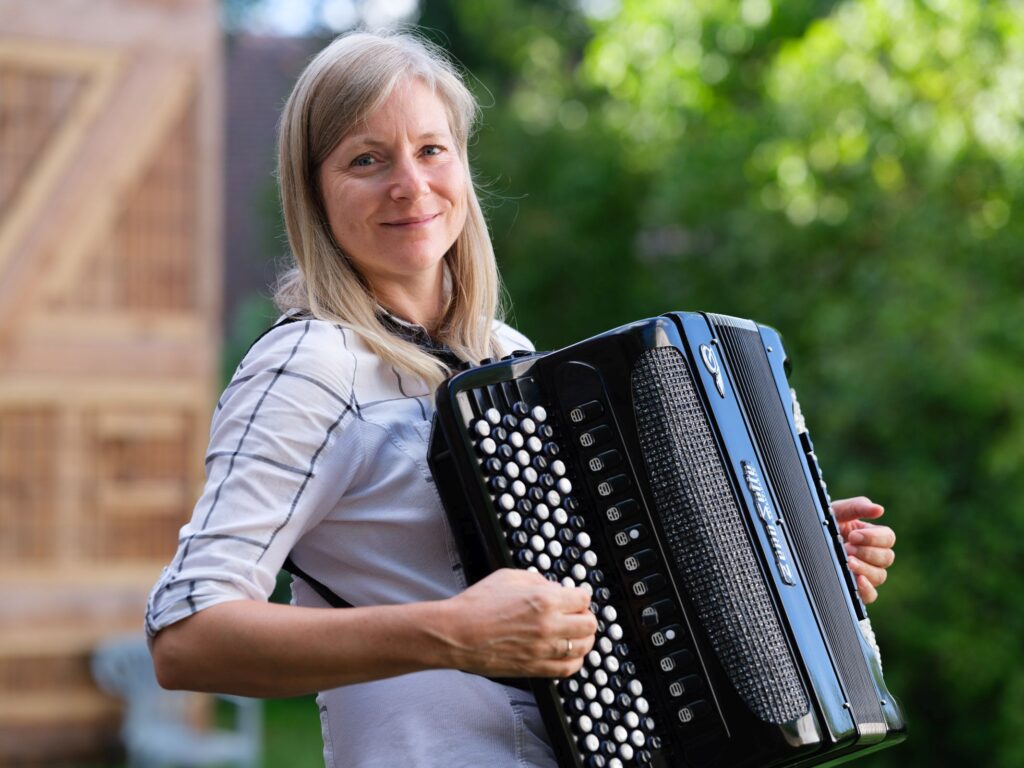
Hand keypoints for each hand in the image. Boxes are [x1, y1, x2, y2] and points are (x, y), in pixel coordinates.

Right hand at [441, 569, 597, 678]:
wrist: (456, 633)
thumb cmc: (476, 605)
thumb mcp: (509, 576)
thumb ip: (538, 580)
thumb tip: (554, 588)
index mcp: (545, 600)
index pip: (583, 598)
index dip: (581, 596)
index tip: (577, 597)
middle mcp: (549, 626)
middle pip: (590, 624)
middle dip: (585, 616)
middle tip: (577, 614)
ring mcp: (544, 650)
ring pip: (583, 647)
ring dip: (583, 639)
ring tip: (575, 634)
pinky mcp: (535, 668)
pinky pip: (568, 668)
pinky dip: (574, 660)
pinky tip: (569, 653)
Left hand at [832, 496, 894, 604]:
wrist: (801, 540)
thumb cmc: (822, 524)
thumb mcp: (836, 511)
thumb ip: (857, 507)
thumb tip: (879, 510)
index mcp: (871, 536)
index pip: (888, 538)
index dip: (874, 537)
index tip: (853, 535)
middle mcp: (871, 556)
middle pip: (887, 558)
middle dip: (867, 552)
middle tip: (847, 547)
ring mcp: (865, 573)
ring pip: (880, 575)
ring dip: (864, 568)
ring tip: (846, 562)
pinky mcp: (856, 589)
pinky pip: (871, 595)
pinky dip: (866, 589)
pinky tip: (856, 580)